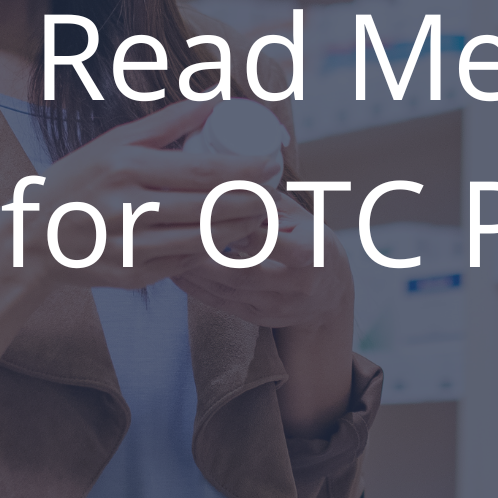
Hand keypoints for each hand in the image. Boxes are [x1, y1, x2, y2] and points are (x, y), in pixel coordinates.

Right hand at [27, 99, 281, 290]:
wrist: (32, 239)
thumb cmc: (79, 182)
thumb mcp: (113, 144)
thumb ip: (165, 124)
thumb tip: (213, 100)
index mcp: (124, 168)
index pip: (199, 171)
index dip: (243, 169)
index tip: (271, 162)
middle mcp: (126, 209)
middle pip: (208, 207)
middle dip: (253, 200)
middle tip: (278, 191)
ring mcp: (129, 247)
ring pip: (203, 240)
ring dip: (242, 228)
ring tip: (265, 214)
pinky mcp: (132, 275)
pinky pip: (186, 263)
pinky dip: (214, 251)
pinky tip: (233, 239)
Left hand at [174, 183, 352, 331]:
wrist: (329, 294)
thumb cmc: (311, 242)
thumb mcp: (301, 218)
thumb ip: (268, 204)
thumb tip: (228, 179)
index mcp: (313, 253)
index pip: (272, 242)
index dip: (240, 228)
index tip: (210, 211)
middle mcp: (298, 285)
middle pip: (244, 272)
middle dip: (207, 254)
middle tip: (177, 232)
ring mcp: (278, 306)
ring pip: (228, 290)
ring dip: (194, 271)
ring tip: (168, 249)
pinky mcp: (259, 319)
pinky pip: (221, 304)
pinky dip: (196, 288)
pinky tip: (176, 271)